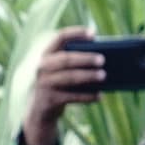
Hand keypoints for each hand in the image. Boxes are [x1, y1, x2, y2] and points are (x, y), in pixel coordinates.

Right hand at [18, 30, 105, 144]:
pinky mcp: (49, 100)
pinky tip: (100, 96)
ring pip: (69, 78)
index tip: (93, 34)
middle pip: (66, 59)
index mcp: (46, 54)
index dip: (76, 34)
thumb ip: (74, 62)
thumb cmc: (58, 85)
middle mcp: (42, 67)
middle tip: (103, 59)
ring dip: (88, 76)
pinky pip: (72, 97)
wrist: (40, 111)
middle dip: (85, 58)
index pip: (60, 38)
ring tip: (104, 76)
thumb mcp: (60, 71)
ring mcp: (44, 84)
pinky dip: (87, 96)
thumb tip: (102, 59)